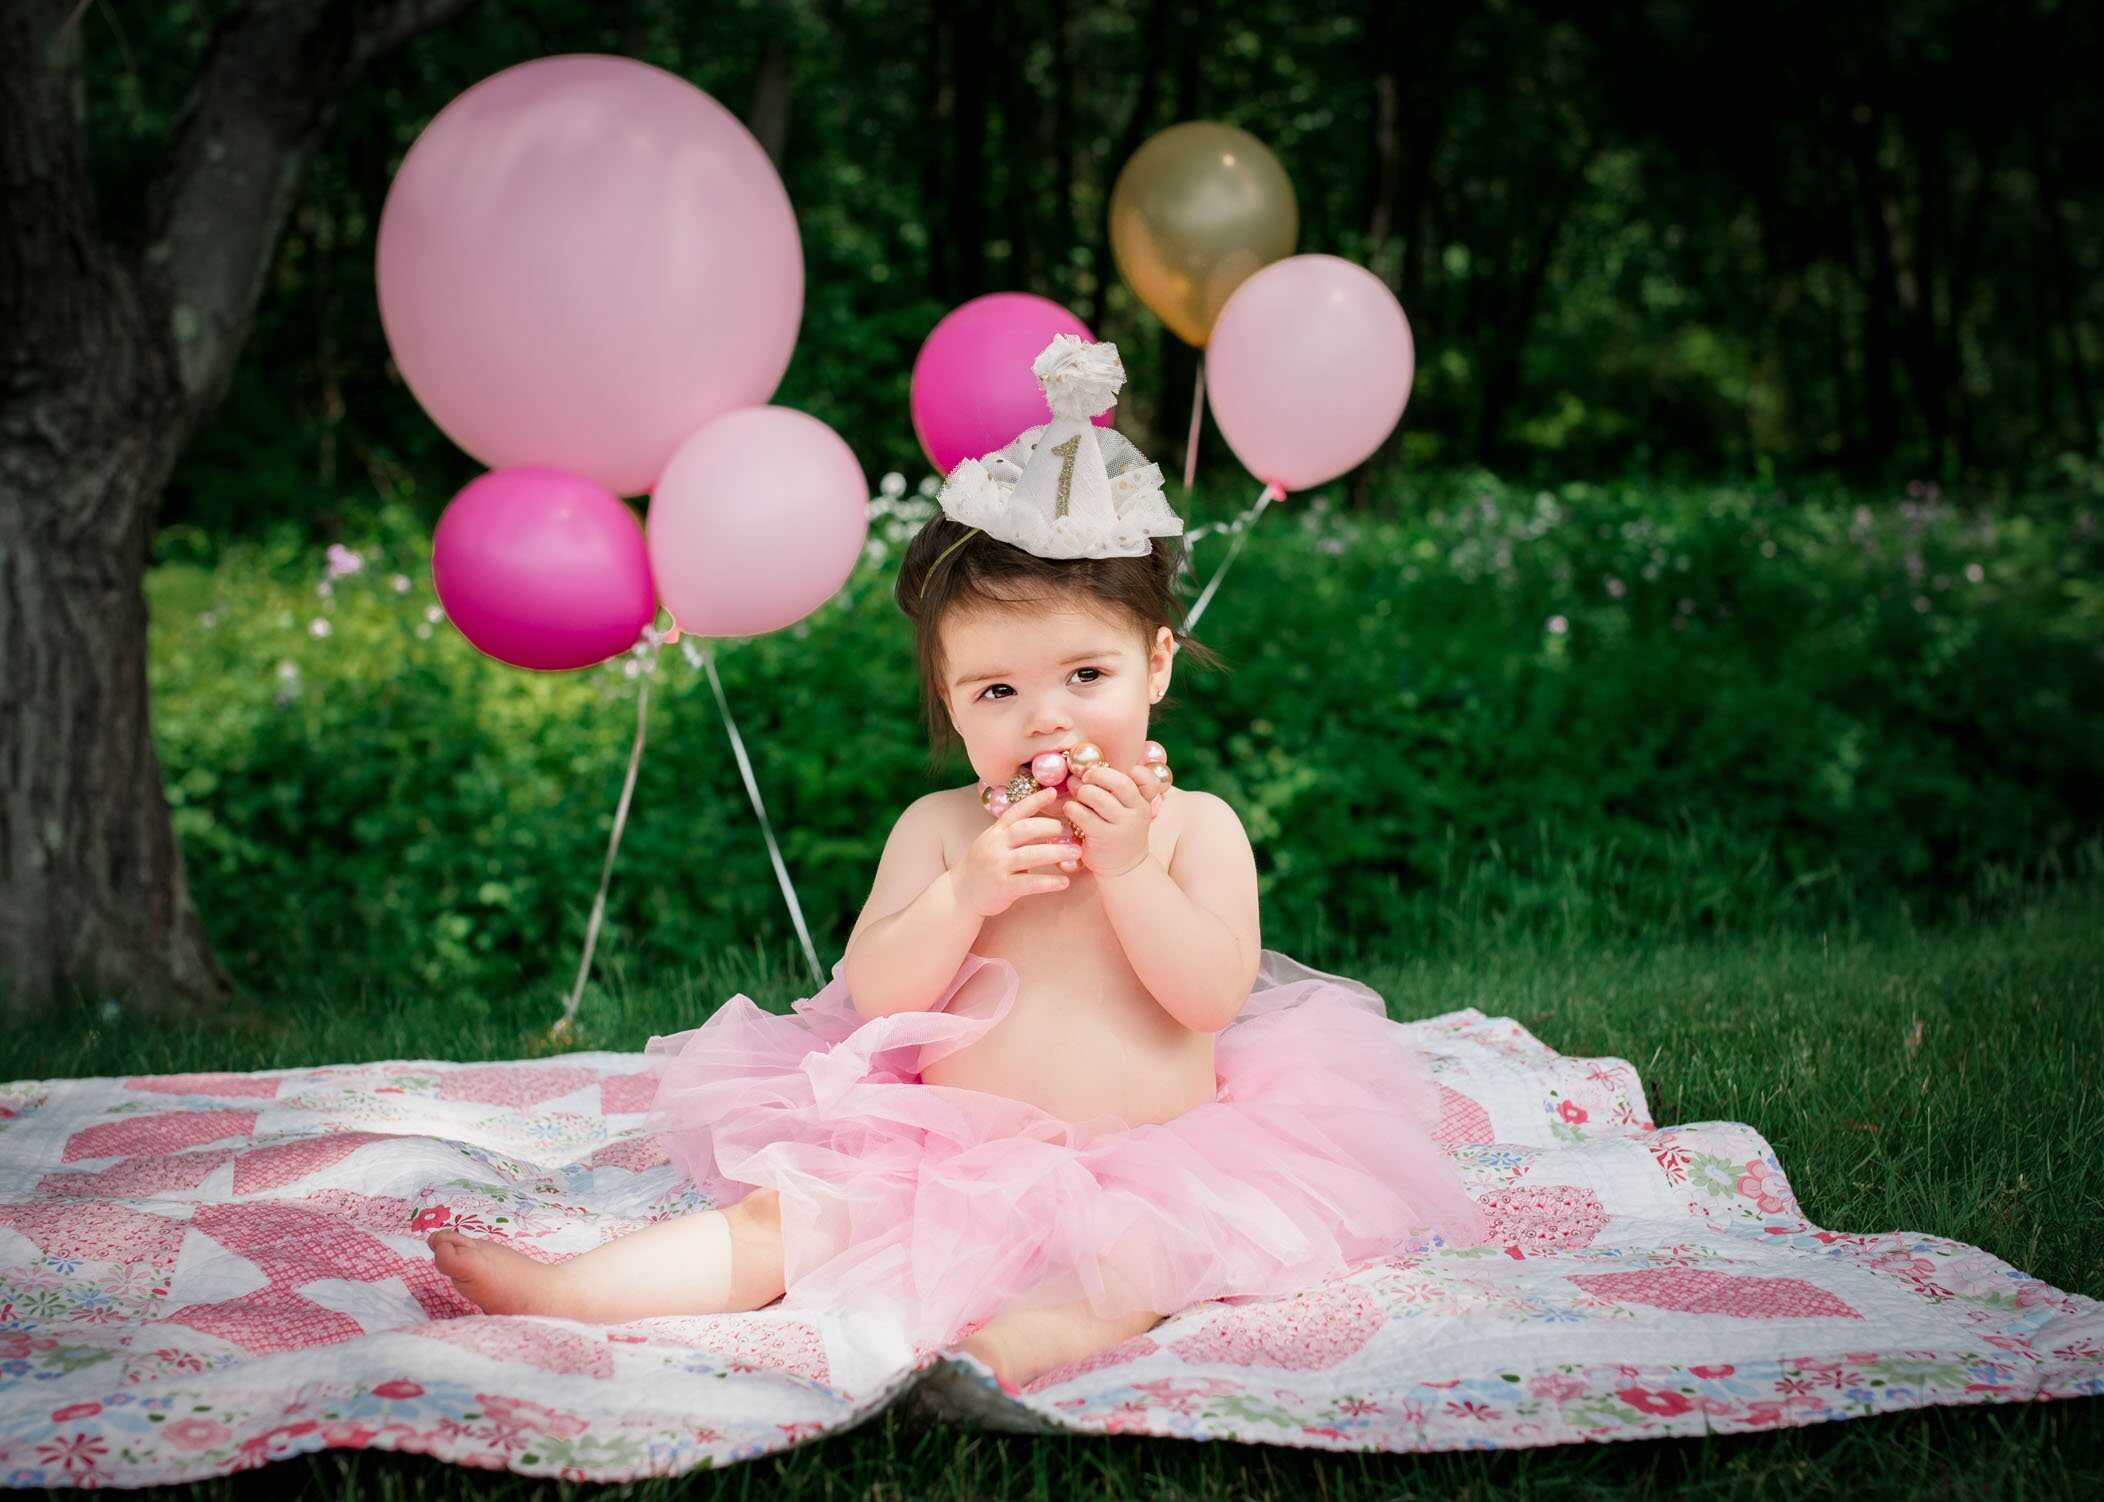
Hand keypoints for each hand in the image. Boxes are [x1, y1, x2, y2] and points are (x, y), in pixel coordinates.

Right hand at [951, 786, 1081, 916]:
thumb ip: (1013, 834)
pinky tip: (1064, 882)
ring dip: (1056, 852)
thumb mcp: (993, 843)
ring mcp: (998, 866)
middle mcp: (996, 845)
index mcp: (995, 832)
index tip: (1054, 792)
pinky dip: (1048, 882)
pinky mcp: (1002, 887)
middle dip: (1050, 827)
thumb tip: (1045, 824)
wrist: (960, 893)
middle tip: (1072, 830)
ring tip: (1077, 852)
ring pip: (1030, 855)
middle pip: (1025, 830)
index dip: (1035, 800)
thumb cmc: (983, 866)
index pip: (1016, 811)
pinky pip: (1029, 883)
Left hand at [1061, 762, 1163, 877]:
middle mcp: (1136, 813)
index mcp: (1144, 803)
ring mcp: (1120, 826)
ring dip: (1082, 791)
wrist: (1124, 868)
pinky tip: (1071, 809)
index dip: (1137, 772)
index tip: (1123, 771)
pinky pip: (1082, 814)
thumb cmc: (1120, 832)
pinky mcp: (1102, 837)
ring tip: (1077, 794)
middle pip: (1119, 783)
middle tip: (1086, 777)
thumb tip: (1085, 770)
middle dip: (1097, 774)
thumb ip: (1118, 792)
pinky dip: (1072, 807)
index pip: (1148, 782)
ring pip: (1097, 796)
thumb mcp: (1128, 812)